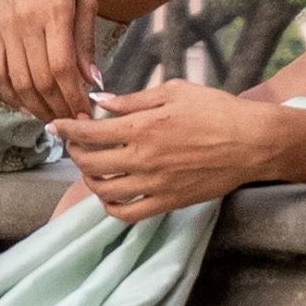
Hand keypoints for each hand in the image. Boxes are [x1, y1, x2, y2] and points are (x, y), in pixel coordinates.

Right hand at [0, 0, 100, 127]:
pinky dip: (9, 94)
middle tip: (73, 123)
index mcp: (54, 13)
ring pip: (18, 82)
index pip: (62, 68)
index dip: (73, 98)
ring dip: (36, 107)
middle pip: (40, 81)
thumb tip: (91, 79)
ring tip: (52, 118)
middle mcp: (27, 24)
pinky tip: (24, 104)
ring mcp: (6, 29)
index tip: (85, 115)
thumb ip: (86, 40)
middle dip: (59, 108)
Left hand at [50, 80, 276, 221]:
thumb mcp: (173, 91)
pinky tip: (109, 193)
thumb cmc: (215, 110)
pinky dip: (110, 206)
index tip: (54, 125)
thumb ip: (133, 100)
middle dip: (73, 153)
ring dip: (88, 178)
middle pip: (90, 164)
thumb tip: (100, 102)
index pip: (89, 133)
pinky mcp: (167, 203)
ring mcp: (154, 186)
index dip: (66, 130)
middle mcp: (143, 159)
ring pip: (104, 191)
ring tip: (90, 166)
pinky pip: (127, 213)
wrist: (251, 143)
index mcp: (142, 127)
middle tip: (73, 143)